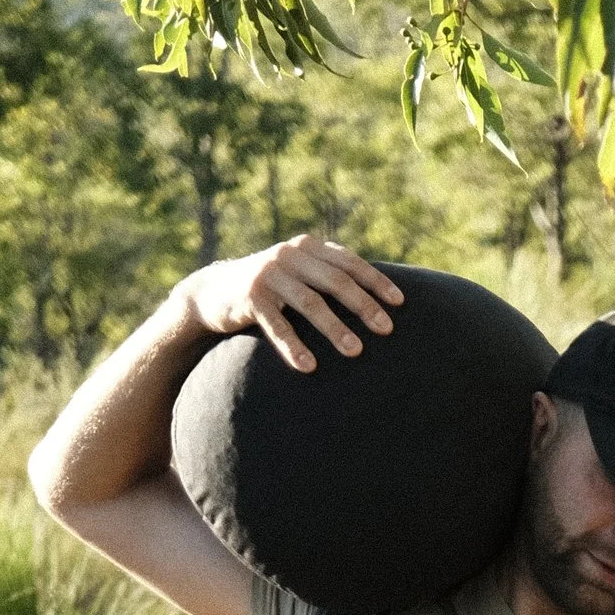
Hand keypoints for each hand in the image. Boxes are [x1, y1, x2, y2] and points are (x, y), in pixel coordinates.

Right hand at [176, 235, 402, 374]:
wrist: (214, 291)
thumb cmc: (271, 288)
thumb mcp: (299, 273)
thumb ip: (328, 275)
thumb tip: (377, 298)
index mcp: (308, 247)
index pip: (349, 263)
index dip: (376, 282)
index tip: (400, 303)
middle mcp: (289, 255)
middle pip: (335, 282)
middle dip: (363, 306)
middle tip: (386, 330)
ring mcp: (269, 274)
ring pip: (310, 303)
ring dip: (335, 329)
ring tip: (355, 352)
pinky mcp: (250, 297)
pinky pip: (277, 325)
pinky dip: (294, 347)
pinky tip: (309, 367)